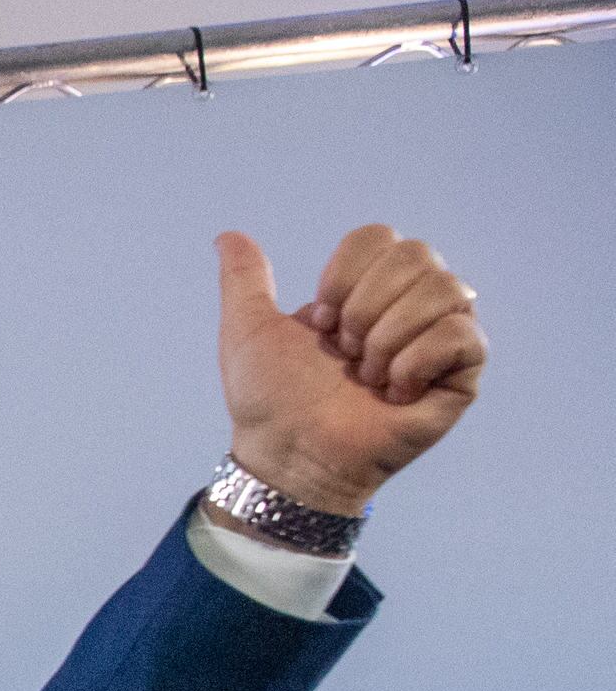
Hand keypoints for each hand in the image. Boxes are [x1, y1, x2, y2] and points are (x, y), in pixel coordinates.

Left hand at [215, 225, 484, 517]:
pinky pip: (462, 334)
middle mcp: (414, 304)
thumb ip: (244, 279)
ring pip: (445, 289)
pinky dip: (416, 361)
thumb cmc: (270, 399)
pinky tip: (393, 392)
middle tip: (344, 353)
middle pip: (416, 255)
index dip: (342, 278)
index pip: (380, 238)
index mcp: (371, 288)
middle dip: (364, 307)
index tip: (319, 324)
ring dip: (387, 337)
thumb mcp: (247, 330)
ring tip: (366, 376)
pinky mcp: (463, 374)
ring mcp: (443, 336)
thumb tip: (226, 236)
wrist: (287, 454)